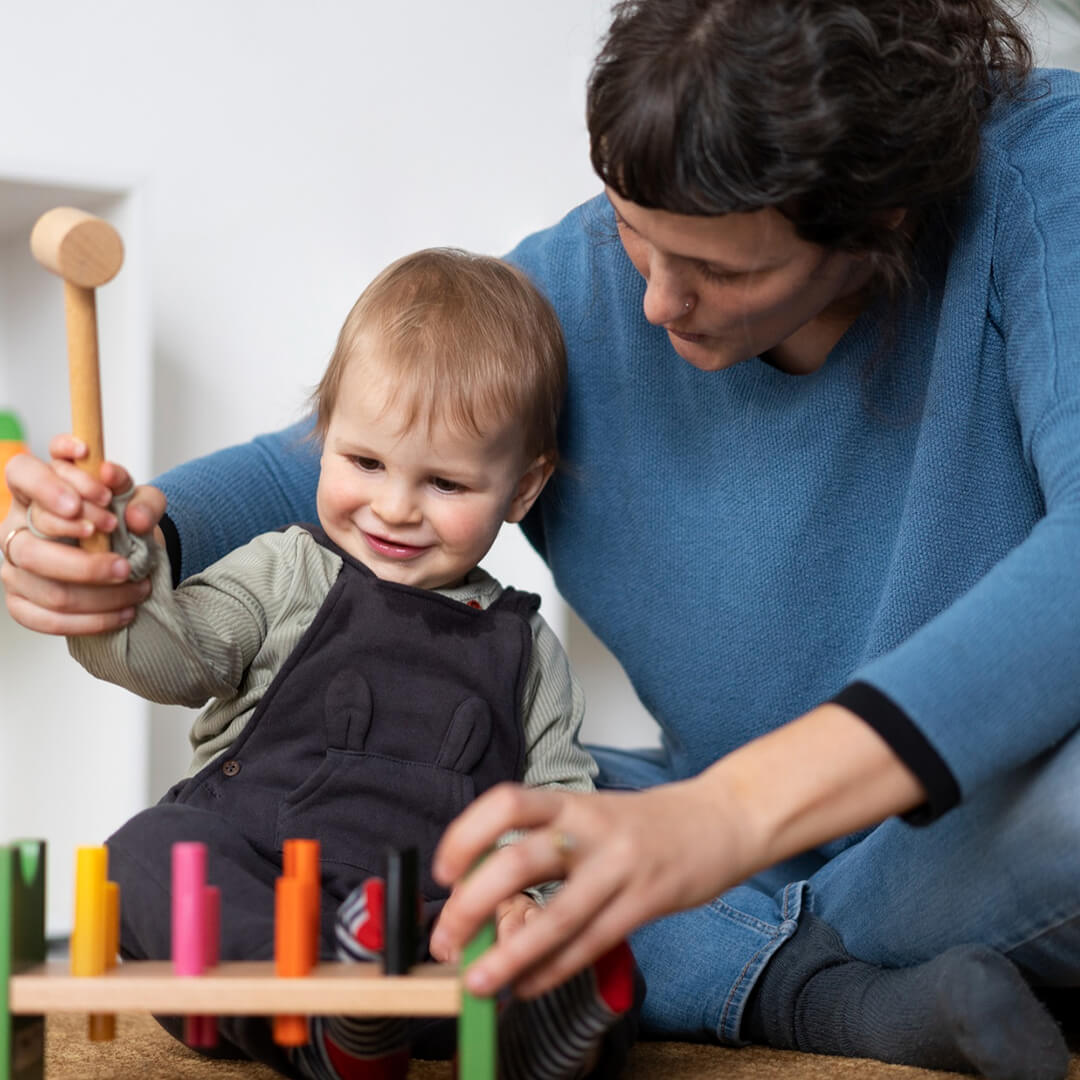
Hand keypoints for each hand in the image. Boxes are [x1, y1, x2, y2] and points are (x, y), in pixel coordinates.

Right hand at [1, 435, 164, 634]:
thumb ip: (145, 501)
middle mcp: (17, 526)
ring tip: (136, 588)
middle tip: (125, 564)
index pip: (21, 473)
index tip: (102, 496)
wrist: (127, 549)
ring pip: (45, 588)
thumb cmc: (122, 518)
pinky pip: (45, 619)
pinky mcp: (22, 600)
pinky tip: (124, 612)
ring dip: (97, 594)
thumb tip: (135, 518)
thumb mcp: (142, 502)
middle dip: (84, 562)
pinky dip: (92, 620)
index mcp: (35, 489)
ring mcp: (15, 566)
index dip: (52, 485)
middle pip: (31, 548)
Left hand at [431, 777, 750, 998]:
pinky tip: (526, 986)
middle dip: (472, 903)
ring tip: (476, 981)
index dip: (467, 833)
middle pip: (520, 860)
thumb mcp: (591, 814)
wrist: (721, 819)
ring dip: (509, 954)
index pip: (508, 803)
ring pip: (556, 915)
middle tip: (446, 936)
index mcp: (572, 801)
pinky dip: (552, 970)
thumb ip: (545, 845)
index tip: (443, 869)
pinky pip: (590, 943)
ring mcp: (620, 866)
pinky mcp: (646, 901)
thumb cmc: (644, 824)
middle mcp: (592, 829)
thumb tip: (483, 894)